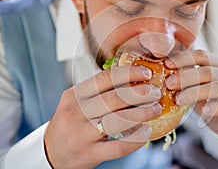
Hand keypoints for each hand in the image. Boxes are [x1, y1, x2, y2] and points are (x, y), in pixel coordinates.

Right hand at [44, 65, 161, 167]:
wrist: (52, 152)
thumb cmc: (72, 122)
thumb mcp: (78, 102)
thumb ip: (99, 92)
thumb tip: (134, 80)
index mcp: (74, 95)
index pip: (105, 79)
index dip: (129, 73)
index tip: (147, 73)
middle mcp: (75, 113)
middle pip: (114, 99)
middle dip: (140, 94)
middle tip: (156, 92)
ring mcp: (81, 135)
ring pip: (118, 121)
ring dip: (142, 114)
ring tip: (156, 109)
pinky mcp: (89, 154)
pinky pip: (119, 147)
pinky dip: (136, 139)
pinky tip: (147, 132)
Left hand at [165, 50, 217, 135]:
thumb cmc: (206, 98)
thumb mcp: (195, 85)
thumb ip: (185, 75)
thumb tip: (162, 67)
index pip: (201, 55)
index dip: (183, 58)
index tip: (167, 64)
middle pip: (207, 71)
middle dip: (186, 77)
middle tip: (168, 84)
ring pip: (217, 87)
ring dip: (195, 93)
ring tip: (178, 100)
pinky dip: (216, 107)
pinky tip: (203, 111)